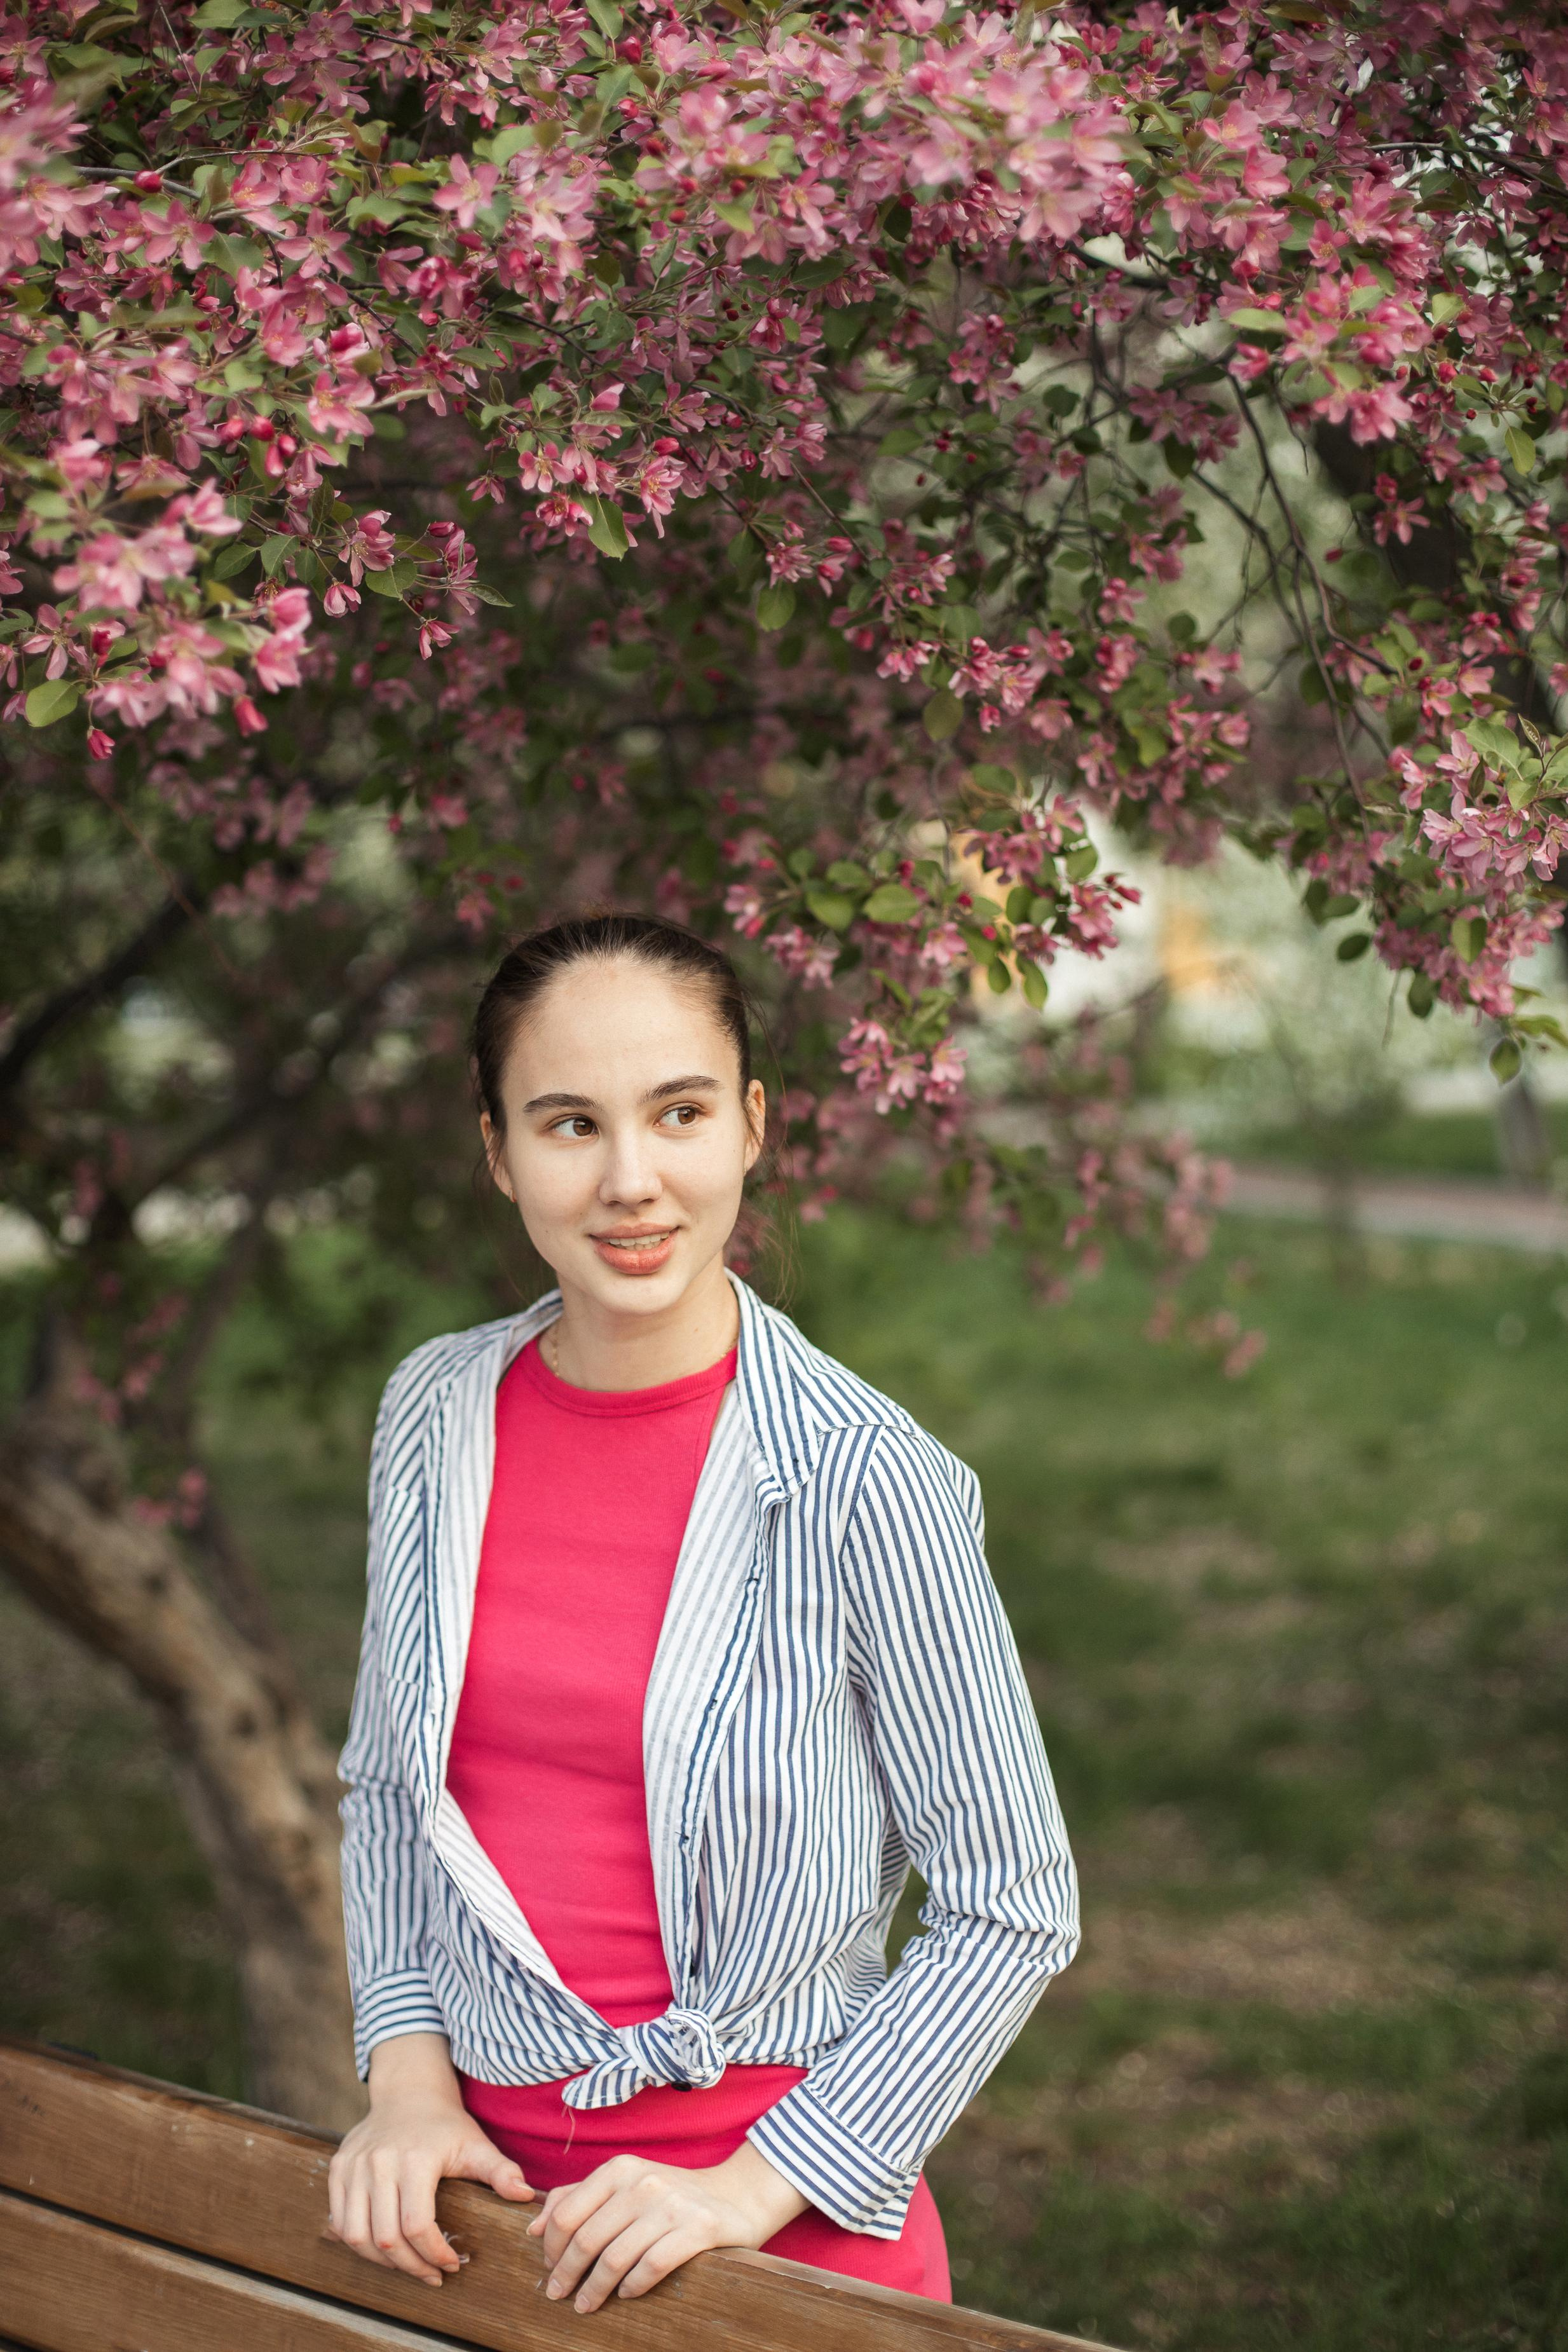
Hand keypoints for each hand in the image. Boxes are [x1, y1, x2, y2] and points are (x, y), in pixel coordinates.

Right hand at [328, 2032, 534, 2286]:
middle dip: (410, 2266)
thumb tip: (526, 2197)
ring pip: (356, 2235)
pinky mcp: (338, 2168)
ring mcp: (354, 2165)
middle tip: (432, 2275)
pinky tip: (383, 2248)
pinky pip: (340, 2220)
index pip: (416, 2225)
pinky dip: (358, 2243)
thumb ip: (500, 2171)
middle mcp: (379, 2162)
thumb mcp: (476, 2145)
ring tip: (407, 2265)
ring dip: (381, 2261)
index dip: (433, 2254)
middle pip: (385, 2238)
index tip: (451, 2265)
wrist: (409, 2093)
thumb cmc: (446, 2126)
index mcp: (415, 2159)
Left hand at [528, 2140, 807, 2312]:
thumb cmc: (668, 2195)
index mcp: (619, 2169)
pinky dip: (632, 2287)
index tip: (549, 2269)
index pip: (567, 2212)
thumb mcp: (623, 2184)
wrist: (735, 2195)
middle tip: (559, 2296)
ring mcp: (670, 2206)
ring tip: (586, 2305)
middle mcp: (642, 2182)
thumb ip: (576, 2197)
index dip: (551, 2247)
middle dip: (567, 2274)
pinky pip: (651, 2267)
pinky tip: (626, 2295)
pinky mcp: (697, 2230)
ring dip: (594, 2290)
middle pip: (586, 2239)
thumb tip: (533, 2228)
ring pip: (614, 2258)